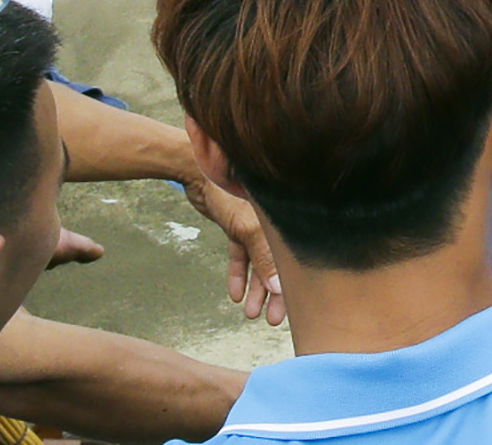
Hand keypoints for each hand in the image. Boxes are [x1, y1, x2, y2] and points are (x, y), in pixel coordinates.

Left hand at [182, 171, 285, 323]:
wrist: (198, 170)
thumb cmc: (228, 192)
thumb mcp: (248, 228)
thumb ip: (263, 258)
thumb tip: (276, 289)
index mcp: (283, 222)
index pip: (293, 259)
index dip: (291, 285)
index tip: (290, 310)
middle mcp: (273, 225)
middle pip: (276, 265)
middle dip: (272, 294)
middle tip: (270, 320)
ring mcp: (253, 226)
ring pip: (257, 264)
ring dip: (254, 289)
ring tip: (250, 313)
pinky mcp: (236, 227)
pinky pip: (240, 255)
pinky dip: (238, 273)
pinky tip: (235, 295)